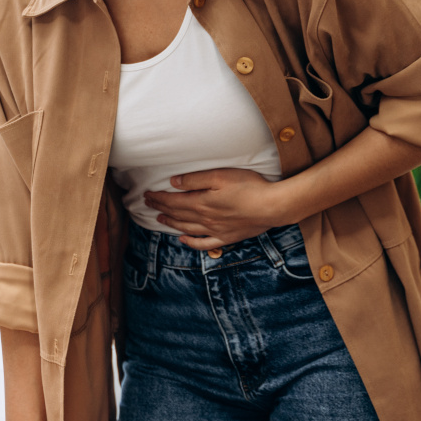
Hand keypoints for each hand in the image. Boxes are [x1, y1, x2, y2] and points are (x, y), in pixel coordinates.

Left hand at [144, 168, 291, 249]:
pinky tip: (183, 239)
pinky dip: (191, 242)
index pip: (173, 201)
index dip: (158, 198)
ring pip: (187, 228)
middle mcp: (205, 219)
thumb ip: (195, 180)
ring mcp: (215, 231)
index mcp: (201, 203)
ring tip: (160, 219)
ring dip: (172, 223)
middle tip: (149, 204)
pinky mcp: (227, 237)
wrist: (272, 206)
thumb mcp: (220, 176)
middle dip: (161, 208)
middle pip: (177, 214)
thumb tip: (174, 183)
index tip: (147, 195)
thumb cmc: (248, 187)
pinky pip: (204, 244)